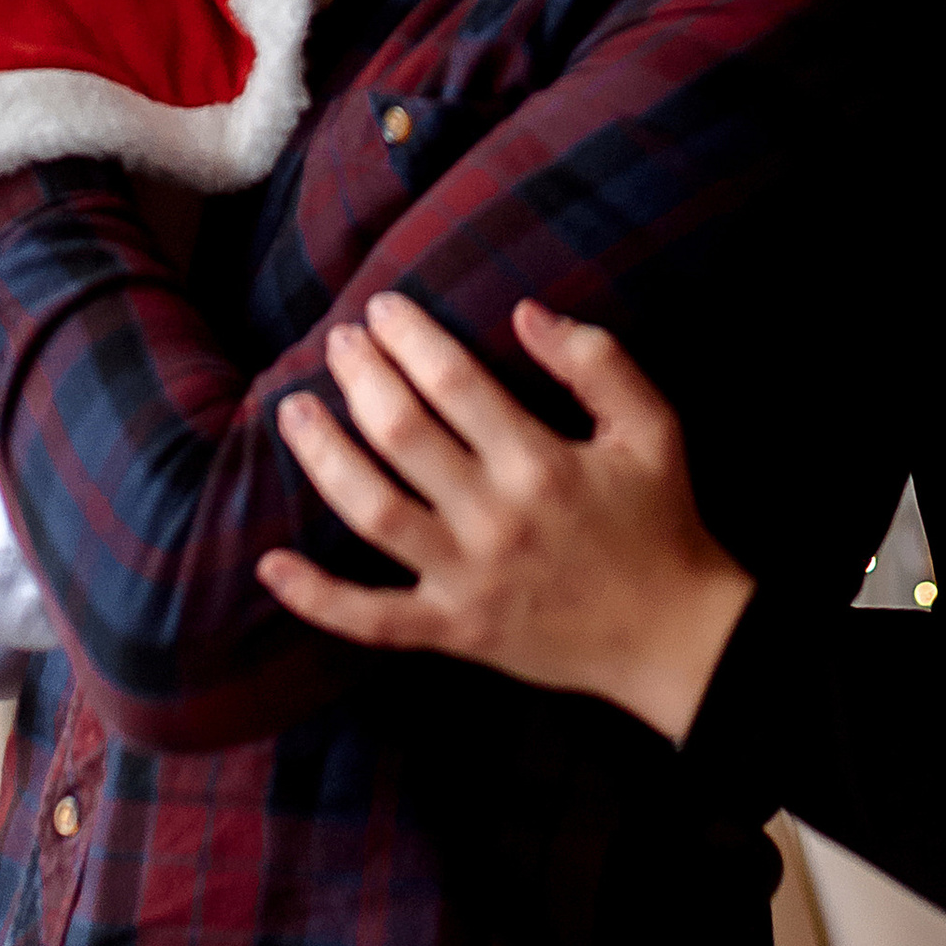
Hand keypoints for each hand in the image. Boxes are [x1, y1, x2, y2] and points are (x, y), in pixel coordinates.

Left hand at [257, 291, 755, 742]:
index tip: (381, 309)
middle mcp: (495, 518)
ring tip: (292, 411)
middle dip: (359, 377)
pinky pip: (372, 619)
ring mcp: (467, 580)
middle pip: (401, 434)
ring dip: (322, 457)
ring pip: (371, 511)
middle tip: (337, 342)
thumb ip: (595, 360)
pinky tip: (269, 564)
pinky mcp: (454, 632)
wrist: (676, 637)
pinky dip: (316, 597)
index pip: (454, 382)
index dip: (410, 338)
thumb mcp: (651, 427)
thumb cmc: (662, 521)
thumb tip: (525, 310)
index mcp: (541, 463)